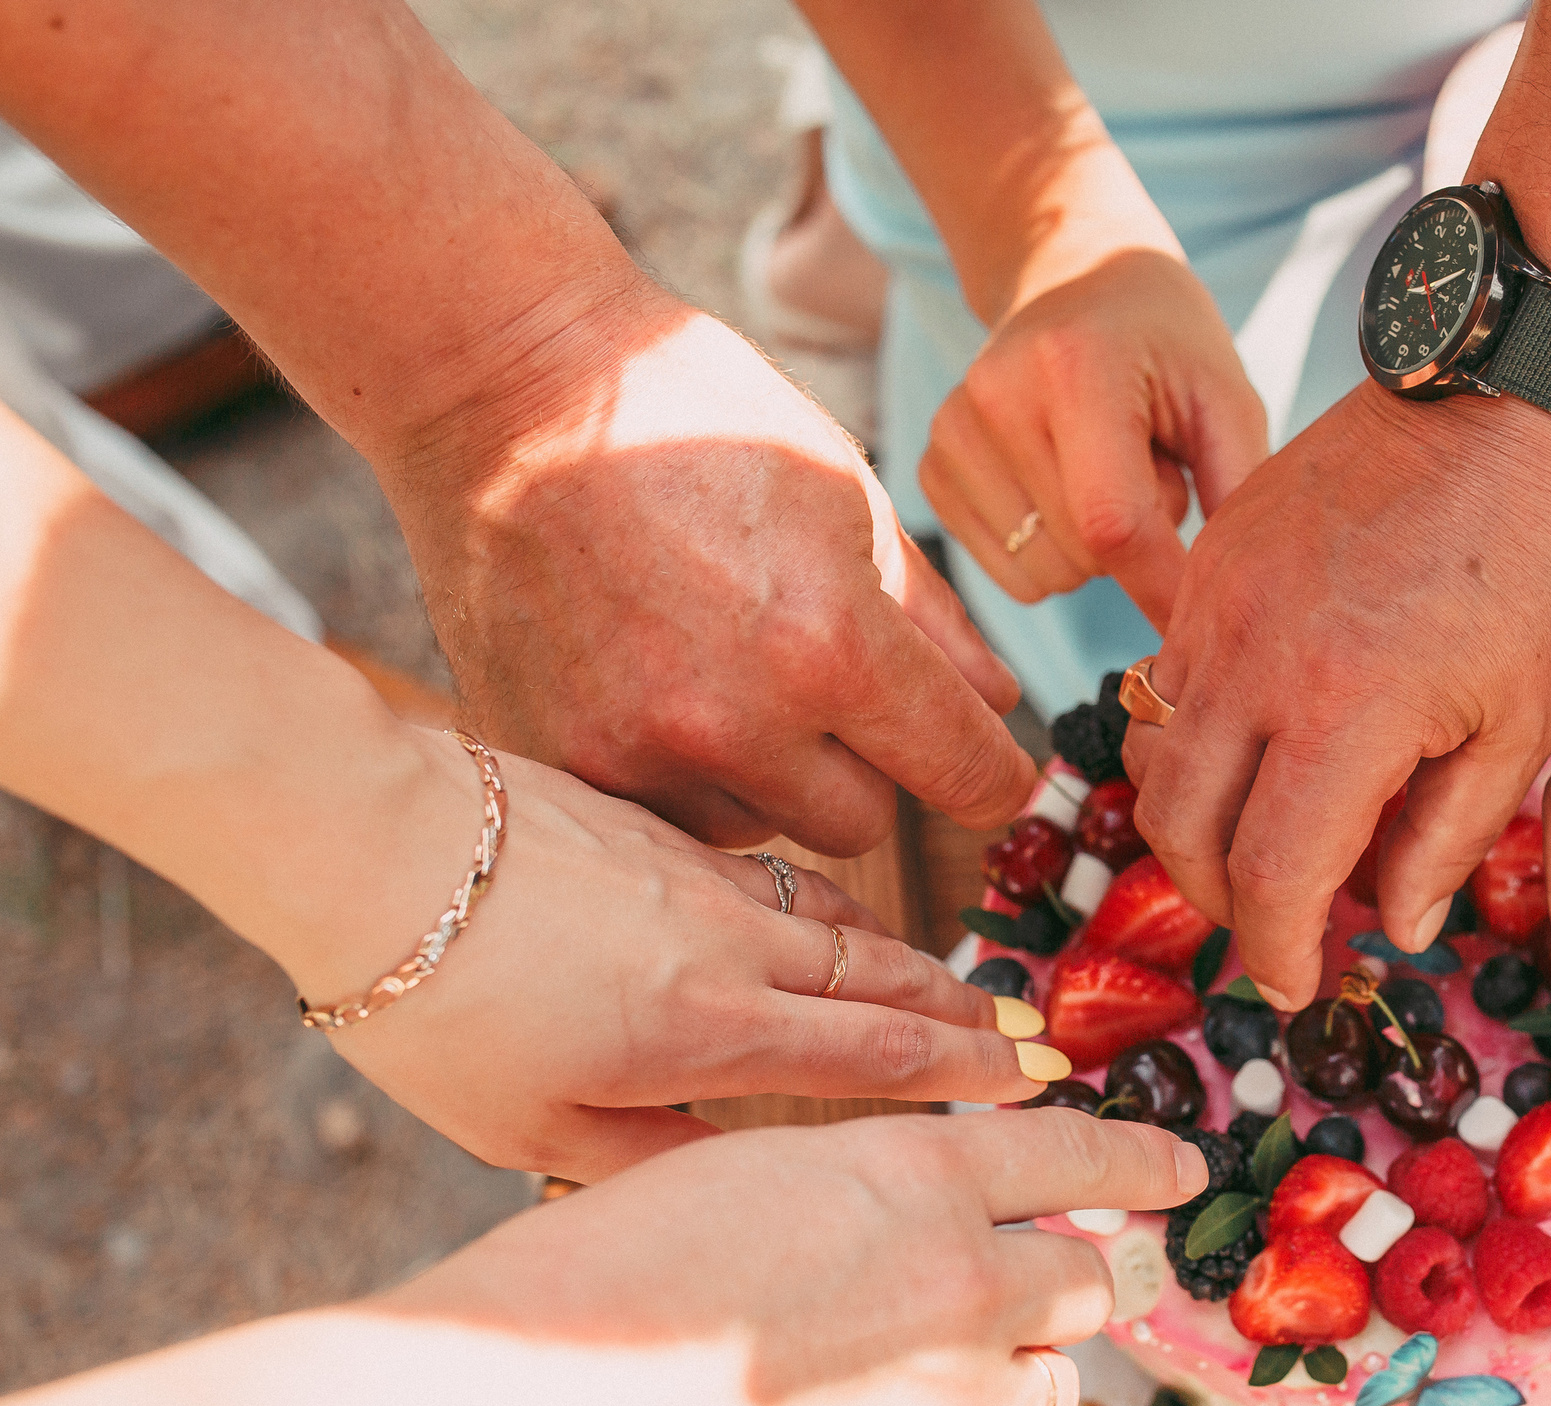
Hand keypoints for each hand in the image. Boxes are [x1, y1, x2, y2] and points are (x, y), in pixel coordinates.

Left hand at [311, 726, 1050, 1180]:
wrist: (368, 847)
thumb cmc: (434, 1010)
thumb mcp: (531, 1133)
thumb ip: (654, 1162)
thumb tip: (748, 1188)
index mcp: (706, 1030)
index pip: (876, 1052)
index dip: (967, 1071)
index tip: (1034, 1080)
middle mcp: (730, 947)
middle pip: (884, 979)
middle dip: (968, 1014)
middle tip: (1034, 1038)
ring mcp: (704, 882)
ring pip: (844, 925)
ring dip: (916, 961)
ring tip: (966, 990)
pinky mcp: (665, 839)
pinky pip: (788, 884)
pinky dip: (842, 915)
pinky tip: (849, 927)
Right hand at [381, 297, 1037, 857]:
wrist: (500, 381)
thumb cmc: (687, 411)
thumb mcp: (845, 492)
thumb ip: (933, 619)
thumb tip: (999, 703)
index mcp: (828, 647)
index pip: (963, 774)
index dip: (990, 771)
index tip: (984, 762)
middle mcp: (731, 724)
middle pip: (861, 822)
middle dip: (866, 764)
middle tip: (828, 682)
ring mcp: (631, 754)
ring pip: (758, 827)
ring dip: (767, 777)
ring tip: (724, 670)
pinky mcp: (556, 763)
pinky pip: (662, 817)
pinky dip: (678, 775)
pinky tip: (654, 685)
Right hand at [398, 1108, 1207, 1405]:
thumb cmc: (595, 1290)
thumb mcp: (737, 1175)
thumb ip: (857, 1189)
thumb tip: (918, 1216)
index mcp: (917, 1181)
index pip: (1077, 1159)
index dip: (1140, 1165)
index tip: (1182, 1175)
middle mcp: (965, 1291)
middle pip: (1086, 1282)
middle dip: (1063, 1280)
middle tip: (1020, 1288)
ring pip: (1046, 1391)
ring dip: (1006, 1377)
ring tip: (913, 1381)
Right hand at [918, 249, 1265, 625]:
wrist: (1074, 278)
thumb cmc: (1167, 344)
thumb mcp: (1226, 396)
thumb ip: (1236, 490)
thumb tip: (1225, 598)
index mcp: (1076, 367)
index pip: (1116, 522)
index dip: (1162, 588)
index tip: (1201, 628)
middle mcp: (996, 395)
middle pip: (1082, 556)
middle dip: (1137, 543)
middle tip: (1150, 470)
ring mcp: (951, 432)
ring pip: (1043, 575)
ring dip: (1093, 552)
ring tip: (1104, 472)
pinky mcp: (931, 468)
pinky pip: (1007, 573)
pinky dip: (1050, 553)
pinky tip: (1061, 485)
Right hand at [1124, 384, 1550, 1007]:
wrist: (1518, 389)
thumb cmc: (1550, 556)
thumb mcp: (1530, 721)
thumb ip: (1451, 837)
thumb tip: (1400, 923)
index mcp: (1344, 713)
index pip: (1269, 878)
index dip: (1276, 952)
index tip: (1299, 985)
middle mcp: (1254, 659)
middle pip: (1181, 829)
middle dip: (1222, 901)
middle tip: (1278, 924)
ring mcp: (1219, 599)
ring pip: (1157, 752)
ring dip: (1197, 819)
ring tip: (1267, 839)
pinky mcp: (1215, 554)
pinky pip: (1168, 672)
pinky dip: (1195, 732)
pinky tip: (1263, 741)